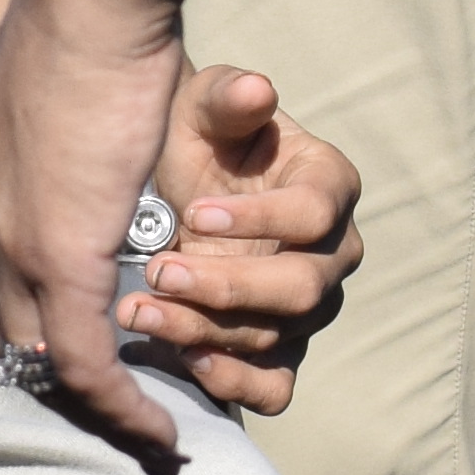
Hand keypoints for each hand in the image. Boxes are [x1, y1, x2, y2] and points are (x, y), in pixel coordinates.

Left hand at [0, 0, 207, 467]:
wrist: (88, 2)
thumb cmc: (87, 35)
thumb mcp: (52, 110)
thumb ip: (56, 161)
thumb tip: (86, 182)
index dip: (26, 340)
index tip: (75, 367)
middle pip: (4, 342)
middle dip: (58, 390)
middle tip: (117, 419)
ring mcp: (8, 248)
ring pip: (45, 367)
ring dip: (97, 413)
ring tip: (145, 439)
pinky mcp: (58, 258)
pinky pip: (87, 366)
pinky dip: (125, 410)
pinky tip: (160, 432)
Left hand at [107, 65, 357, 412]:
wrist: (175, 181)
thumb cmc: (199, 134)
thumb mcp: (203, 103)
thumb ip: (228, 97)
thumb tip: (257, 88)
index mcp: (329, 184)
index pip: (313, 213)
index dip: (259, 220)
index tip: (194, 213)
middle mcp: (334, 251)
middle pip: (299, 289)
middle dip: (225, 286)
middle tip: (159, 271)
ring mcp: (310, 307)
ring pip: (276, 336)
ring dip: (205, 330)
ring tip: (141, 312)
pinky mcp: (281, 348)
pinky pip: (275, 386)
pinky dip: (236, 382)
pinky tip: (186, 360)